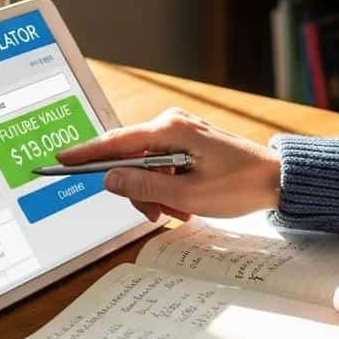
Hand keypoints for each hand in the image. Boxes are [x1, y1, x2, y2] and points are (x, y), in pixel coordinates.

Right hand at [56, 108, 280, 221]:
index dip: (87, 154)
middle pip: (131, 159)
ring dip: (156, 194)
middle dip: (139, 191)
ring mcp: (180, 132)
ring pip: (146, 168)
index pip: (116, 142)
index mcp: (170, 130)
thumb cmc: (239, 185)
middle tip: (158, 213)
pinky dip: (168, 188)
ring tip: (179, 212)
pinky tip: (184, 204)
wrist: (277, 180)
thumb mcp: (188, 196)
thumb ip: (144, 187)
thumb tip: (109, 179)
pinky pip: (162, 167)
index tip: (62, 160)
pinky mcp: (188, 143)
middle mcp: (171, 124)